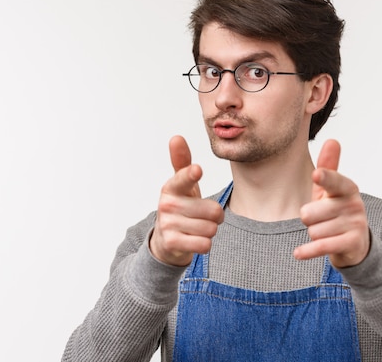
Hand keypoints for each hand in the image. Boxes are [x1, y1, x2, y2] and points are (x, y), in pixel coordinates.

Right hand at [149, 135, 223, 266]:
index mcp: (171, 187)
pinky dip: (204, 244)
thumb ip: (181, 161)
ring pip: (211, 228)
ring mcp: (167, 224)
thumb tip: (176, 137)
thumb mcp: (182, 185)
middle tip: (201, 216)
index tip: (197, 170)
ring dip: (209, 230)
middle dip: (214, 216)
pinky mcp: (171, 243)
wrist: (166, 240)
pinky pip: (204, 244)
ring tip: (196, 228)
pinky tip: (193, 240)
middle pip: (214, 211)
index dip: (191, 175)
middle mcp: (167, 204)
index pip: (183, 178)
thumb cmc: (181, 207)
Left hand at [294, 139, 369, 267]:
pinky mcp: (352, 243)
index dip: (324, 178)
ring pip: (314, 230)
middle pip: (310, 213)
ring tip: (326, 232)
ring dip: (314, 234)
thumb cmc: (336, 212)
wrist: (355, 244)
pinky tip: (298, 253)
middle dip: (308, 219)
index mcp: (348, 187)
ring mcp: (356, 224)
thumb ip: (328, 167)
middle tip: (320, 219)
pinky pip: (321, 246)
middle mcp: (354, 204)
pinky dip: (308, 251)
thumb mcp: (330, 191)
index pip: (334, 181)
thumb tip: (332, 140)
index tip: (316, 175)